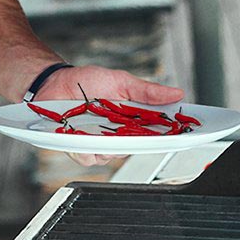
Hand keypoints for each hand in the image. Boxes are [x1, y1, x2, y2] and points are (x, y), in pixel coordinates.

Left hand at [35, 65, 184, 167]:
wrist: (55, 83)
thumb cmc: (87, 81)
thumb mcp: (121, 81)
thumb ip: (147, 91)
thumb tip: (177, 93)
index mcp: (132, 120)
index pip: (157, 133)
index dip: (171, 136)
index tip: (184, 134)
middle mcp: (118, 135)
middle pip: (136, 148)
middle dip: (137, 141)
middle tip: (132, 127)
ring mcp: (99, 143)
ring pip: (112, 156)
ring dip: (107, 143)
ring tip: (98, 125)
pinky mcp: (79, 148)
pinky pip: (88, 157)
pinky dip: (85, 147)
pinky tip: (80, 134)